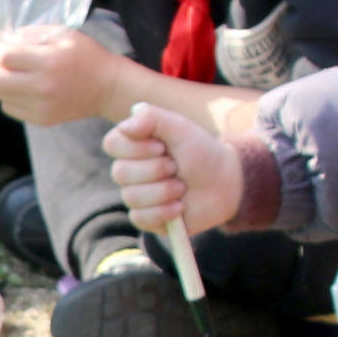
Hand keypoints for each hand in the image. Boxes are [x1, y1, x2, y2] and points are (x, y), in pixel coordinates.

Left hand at [0, 24, 130, 127]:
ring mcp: (42, 107)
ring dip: (1, 82)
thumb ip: (31, 34)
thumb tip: (2, 39)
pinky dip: (9, 97)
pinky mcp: (42, 120)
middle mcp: (43, 87)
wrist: (107, 88)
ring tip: (14, 73)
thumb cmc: (86, 55)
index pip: (5, 57)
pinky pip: (10, 108)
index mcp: (49, 62)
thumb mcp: (63, 34)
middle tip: (2, 60)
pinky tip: (23, 88)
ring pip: (0, 96)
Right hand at [103, 102, 243, 235]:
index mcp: (134, 144)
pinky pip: (140, 218)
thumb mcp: (180, 127)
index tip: (161, 146)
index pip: (112, 144)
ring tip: (182, 186)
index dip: (136, 148)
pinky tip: (180, 206)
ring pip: (131, 197)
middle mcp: (130, 169)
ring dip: (163, 191)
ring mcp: (137, 194)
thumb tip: (125, 127)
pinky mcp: (147, 217)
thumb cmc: (202, 151)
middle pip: (120, 172)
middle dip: (155, 170)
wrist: (225, 182)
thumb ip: (152, 118)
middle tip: (176, 167)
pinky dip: (164, 212)